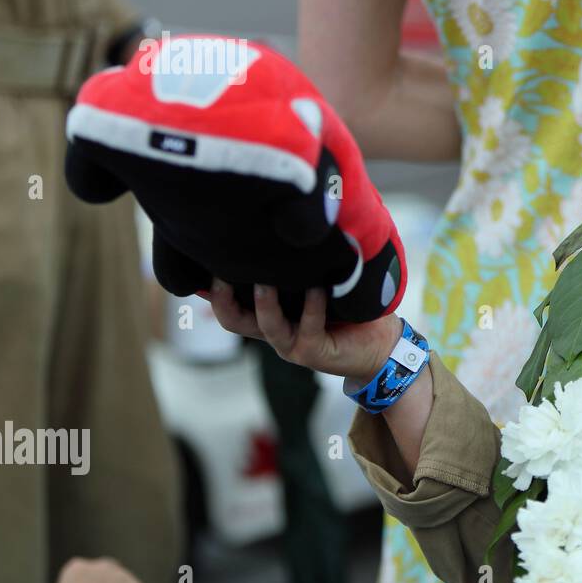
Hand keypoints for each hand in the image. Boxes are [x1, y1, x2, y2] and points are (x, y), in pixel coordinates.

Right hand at [202, 279, 402, 384]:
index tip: (200, 263)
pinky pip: (308, 327)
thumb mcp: (318, 286)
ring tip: (264, 280)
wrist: (381, 346)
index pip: (231, 303)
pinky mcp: (314, 352)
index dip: (210, 288)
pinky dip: (312, 305)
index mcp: (272, 316)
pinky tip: (318, 287)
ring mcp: (292, 345)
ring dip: (264, 302)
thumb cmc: (350, 311)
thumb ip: (301, 270)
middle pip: (233, 320)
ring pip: (266, 326)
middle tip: (220, 271)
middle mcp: (276, 331)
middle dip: (221, 298)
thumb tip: (287, 230)